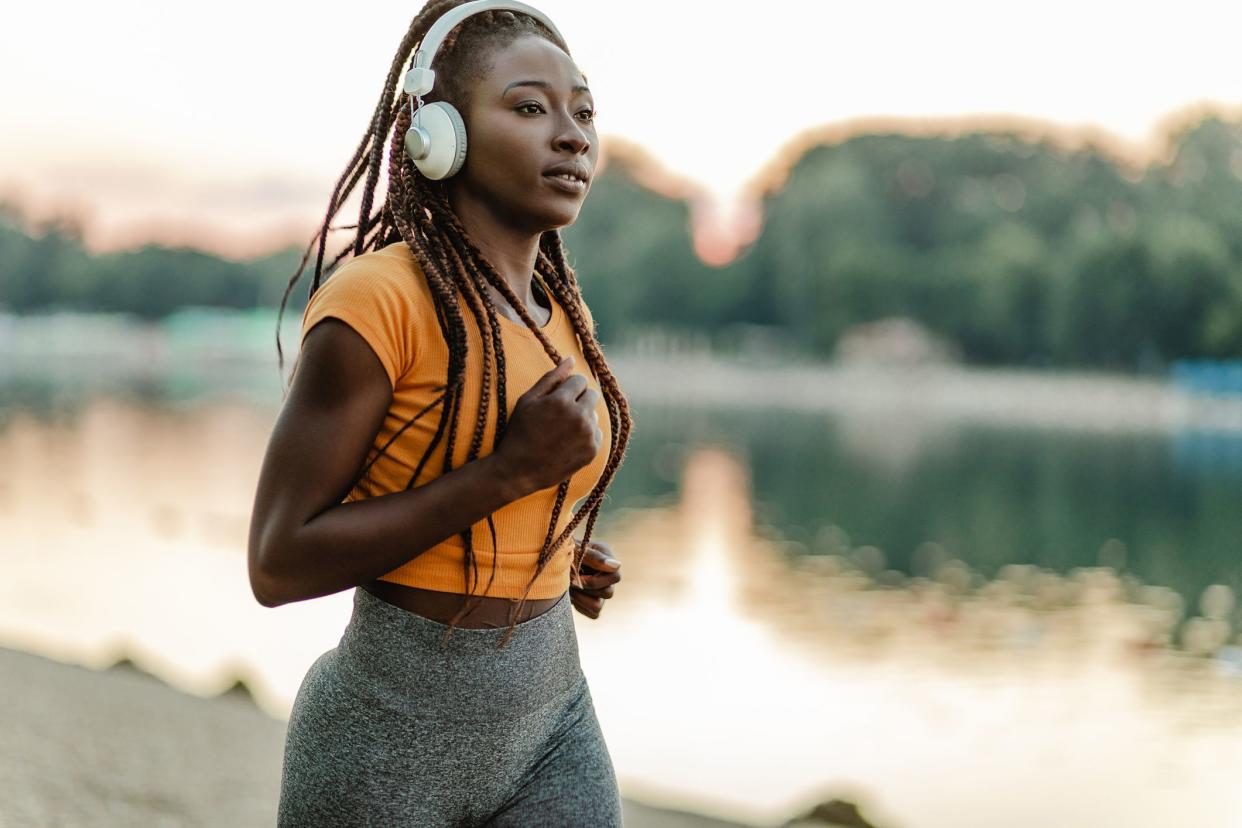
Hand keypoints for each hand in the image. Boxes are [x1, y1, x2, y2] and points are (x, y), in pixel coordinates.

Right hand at [493, 355, 602, 495]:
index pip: (579, 380)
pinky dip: (585, 435)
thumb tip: (572, 358)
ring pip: (594, 415)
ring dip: (582, 417)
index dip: (567, 388)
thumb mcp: (528, 400)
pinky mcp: (592, 451)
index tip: (556, 398)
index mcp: (562, 401)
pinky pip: (597, 433)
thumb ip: (551, 377)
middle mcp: (579, 416)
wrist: (518, 470)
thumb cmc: (520, 431)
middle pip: (592, 395)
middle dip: (578, 399)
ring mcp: (587, 435)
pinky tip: (567, 442)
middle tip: (560, 413)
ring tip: (561, 430)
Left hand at [569, 539, 620, 619]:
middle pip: (608, 593)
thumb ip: (595, 557)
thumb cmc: (564, 551)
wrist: (551, 560)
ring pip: (598, 605)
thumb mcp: (577, 549)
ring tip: (568, 588)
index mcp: (607, 560)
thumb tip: (617, 565)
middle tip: (569, 581)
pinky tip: (570, 595)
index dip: (596, 580)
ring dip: (580, 598)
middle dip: (585, 588)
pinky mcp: (593, 604)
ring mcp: (601, 591)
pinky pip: (593, 613)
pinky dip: (580, 606)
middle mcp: (607, 577)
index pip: (615, 576)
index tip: (577, 575)